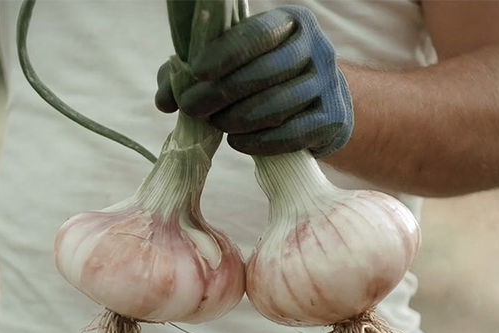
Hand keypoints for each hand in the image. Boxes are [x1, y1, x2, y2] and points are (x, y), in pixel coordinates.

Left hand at [155, 6, 352, 157]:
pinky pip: (294, 134)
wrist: (318, 106)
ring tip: (215, 125)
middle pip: (267, 71)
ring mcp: (331, 85)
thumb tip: (163, 99)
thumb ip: (192, 75)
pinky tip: (238, 142)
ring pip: (280, 104)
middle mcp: (318, 48)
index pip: (258, 34)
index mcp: (292, 22)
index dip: (225, 53)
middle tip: (192, 107)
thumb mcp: (231, 66)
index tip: (197, 72)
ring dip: (239, 118)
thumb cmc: (266, 80)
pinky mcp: (334, 119)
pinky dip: (260, 141)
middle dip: (223, 91)